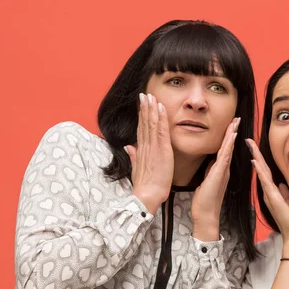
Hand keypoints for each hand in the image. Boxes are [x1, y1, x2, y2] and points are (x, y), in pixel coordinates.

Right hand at [125, 93, 173, 213]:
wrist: (147, 194)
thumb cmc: (145, 185)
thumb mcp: (137, 168)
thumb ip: (133, 156)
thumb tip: (128, 147)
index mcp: (140, 150)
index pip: (141, 129)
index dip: (141, 116)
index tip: (141, 104)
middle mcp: (145, 146)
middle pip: (144, 123)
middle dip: (144, 108)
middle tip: (144, 94)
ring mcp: (152, 147)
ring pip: (151, 123)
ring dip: (151, 109)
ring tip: (150, 96)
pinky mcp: (161, 150)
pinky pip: (160, 130)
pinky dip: (160, 118)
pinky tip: (160, 107)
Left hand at [191, 117, 239, 240]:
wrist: (206, 215)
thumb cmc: (204, 201)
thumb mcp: (206, 181)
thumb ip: (210, 171)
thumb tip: (210, 162)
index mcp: (220, 170)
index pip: (224, 149)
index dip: (228, 136)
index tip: (231, 125)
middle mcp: (224, 169)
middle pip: (229, 146)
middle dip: (233, 131)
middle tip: (237, 118)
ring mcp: (223, 171)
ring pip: (228, 148)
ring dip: (232, 134)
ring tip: (236, 122)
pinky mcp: (219, 174)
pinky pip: (225, 156)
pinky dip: (229, 145)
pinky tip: (232, 136)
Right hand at [246, 138, 288, 243]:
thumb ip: (286, 196)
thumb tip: (283, 186)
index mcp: (274, 195)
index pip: (266, 174)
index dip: (261, 160)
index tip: (255, 149)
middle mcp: (269, 194)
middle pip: (261, 170)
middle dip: (255, 154)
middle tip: (249, 140)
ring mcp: (270, 196)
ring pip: (262, 173)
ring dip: (256, 158)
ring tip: (250, 145)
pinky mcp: (274, 199)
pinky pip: (265, 182)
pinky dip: (260, 171)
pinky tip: (255, 162)